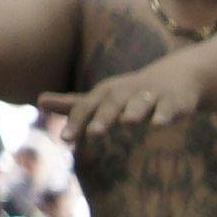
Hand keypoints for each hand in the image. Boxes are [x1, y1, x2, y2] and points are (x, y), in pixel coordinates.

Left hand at [40, 66, 200, 144]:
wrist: (178, 76)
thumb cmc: (132, 92)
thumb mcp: (102, 96)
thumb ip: (72, 103)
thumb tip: (38, 100)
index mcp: (107, 93)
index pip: (87, 107)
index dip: (77, 122)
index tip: (65, 140)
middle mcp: (126, 91)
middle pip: (113, 103)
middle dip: (104, 117)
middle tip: (94, 133)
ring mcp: (152, 95)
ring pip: (142, 102)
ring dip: (135, 110)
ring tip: (129, 121)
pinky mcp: (175, 100)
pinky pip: (169, 107)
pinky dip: (165, 114)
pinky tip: (160, 124)